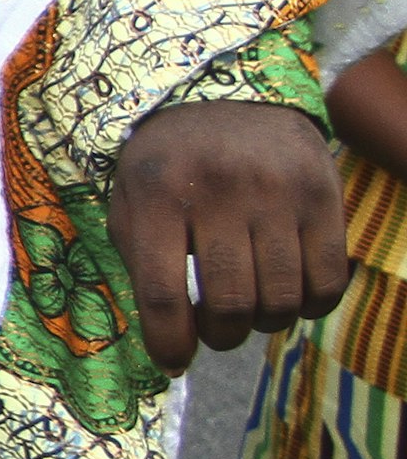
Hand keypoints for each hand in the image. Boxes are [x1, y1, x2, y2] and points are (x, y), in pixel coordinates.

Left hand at [112, 101, 345, 369]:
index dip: (169, 343)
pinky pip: (326, 280)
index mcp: (156, 195)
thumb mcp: (131, 202)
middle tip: (216, 331)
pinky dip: (310, 305)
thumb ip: (141, 265)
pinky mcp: (323, 193)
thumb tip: (169, 347)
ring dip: (264, 323)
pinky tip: (289, 293)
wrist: (226, 96)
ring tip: (250, 309)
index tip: (175, 363)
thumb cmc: (168, 165)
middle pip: (228, 304)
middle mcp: (218, 190)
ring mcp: (277, 190)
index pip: (163, 295)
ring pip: (280, 299)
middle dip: (221, 335)